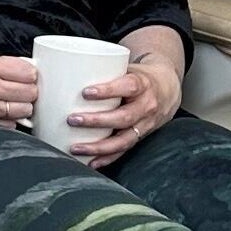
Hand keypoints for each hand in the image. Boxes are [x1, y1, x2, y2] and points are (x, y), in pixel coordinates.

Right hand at [0, 45, 38, 125]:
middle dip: (29, 90)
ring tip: (12, 102)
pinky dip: (9, 120)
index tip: (27, 75)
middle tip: (23, 89)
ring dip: (21, 107)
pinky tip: (1, 113)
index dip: (30, 74)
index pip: (27, 72)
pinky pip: (7, 126)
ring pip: (22, 111)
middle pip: (29, 93)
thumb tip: (23, 72)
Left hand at [67, 54, 182, 166]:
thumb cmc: (139, 77)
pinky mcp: (141, 137)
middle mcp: (146, 106)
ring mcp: (145, 125)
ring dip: (98, 146)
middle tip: (71, 120)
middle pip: (123, 117)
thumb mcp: (127, 68)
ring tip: (75, 147)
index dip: (108, 90)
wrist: (167, 89)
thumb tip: (62, 70)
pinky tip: (91, 162)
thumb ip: (103, 71)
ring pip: (124, 139)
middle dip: (96, 121)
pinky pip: (124, 150)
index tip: (86, 92)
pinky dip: (107, 158)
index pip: (128, 87)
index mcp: (142, 84)